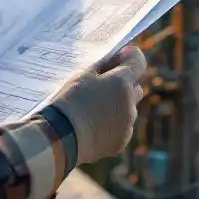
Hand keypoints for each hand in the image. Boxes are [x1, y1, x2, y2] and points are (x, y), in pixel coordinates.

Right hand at [45, 45, 146, 164]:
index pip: (138, 62)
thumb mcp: (82, 76)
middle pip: (134, 88)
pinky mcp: (121, 142)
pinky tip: (93, 125)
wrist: (60, 138)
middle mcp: (130, 104)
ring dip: (117, 106)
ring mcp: (127, 125)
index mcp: (121, 84)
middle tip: (103, 84)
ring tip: (93, 109)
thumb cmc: (69, 102)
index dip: (130, 57)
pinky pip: (122, 128)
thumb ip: (102, 67)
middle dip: (123, 85)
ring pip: (128, 110)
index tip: (121, 55)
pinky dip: (112, 124)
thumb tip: (113, 61)